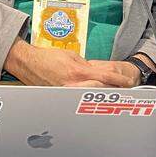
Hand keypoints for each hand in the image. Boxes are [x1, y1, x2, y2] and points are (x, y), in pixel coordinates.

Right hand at [4, 38, 136, 86]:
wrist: (28, 63)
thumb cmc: (47, 58)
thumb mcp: (71, 56)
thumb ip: (86, 66)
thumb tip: (98, 73)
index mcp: (78, 72)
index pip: (105, 78)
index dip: (119, 81)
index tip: (128, 82)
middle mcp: (73, 85)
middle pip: (101, 91)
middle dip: (114, 91)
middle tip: (126, 92)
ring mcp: (67, 94)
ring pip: (90, 97)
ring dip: (102, 97)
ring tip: (112, 98)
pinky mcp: (60, 98)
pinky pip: (77, 99)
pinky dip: (87, 99)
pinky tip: (91, 100)